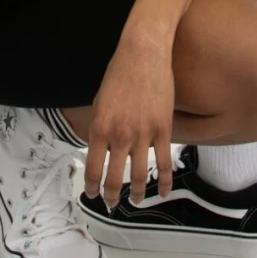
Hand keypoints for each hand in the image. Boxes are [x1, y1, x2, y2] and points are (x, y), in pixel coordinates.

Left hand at [84, 30, 174, 208]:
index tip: (92, 194)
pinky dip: (164, 181)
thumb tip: (101, 148)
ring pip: (139, 176)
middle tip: (111, 204)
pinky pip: (164, 163)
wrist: (143, 53)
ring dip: (136, 194)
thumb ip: (100, 127)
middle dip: (111, 196)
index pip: (93, 169)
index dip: (92, 187)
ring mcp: (143, 134)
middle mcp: (120, 135)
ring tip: (134, 201)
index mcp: (100, 128)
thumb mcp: (99, 101)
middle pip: (114, 179)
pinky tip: (163, 192)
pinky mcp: (163, 130)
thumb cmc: (118, 73)